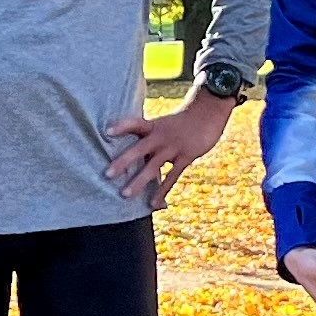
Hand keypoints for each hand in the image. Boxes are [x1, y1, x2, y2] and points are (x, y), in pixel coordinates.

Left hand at [103, 89, 235, 203]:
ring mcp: (173, 147)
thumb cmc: (184, 119)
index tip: (107, 132)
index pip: (135, 124)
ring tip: (124, 194)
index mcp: (154, 126)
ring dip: (138, 181)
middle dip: (123, 162)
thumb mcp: (165, 123)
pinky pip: (172, 177)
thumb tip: (136, 152)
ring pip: (153, 167)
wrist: (209, 111)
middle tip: (107, 174)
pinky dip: (161, 191)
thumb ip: (152, 137)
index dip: (122, 127)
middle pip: (139, 149)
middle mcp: (161, 136)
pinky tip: (151, 203)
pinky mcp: (186, 157)